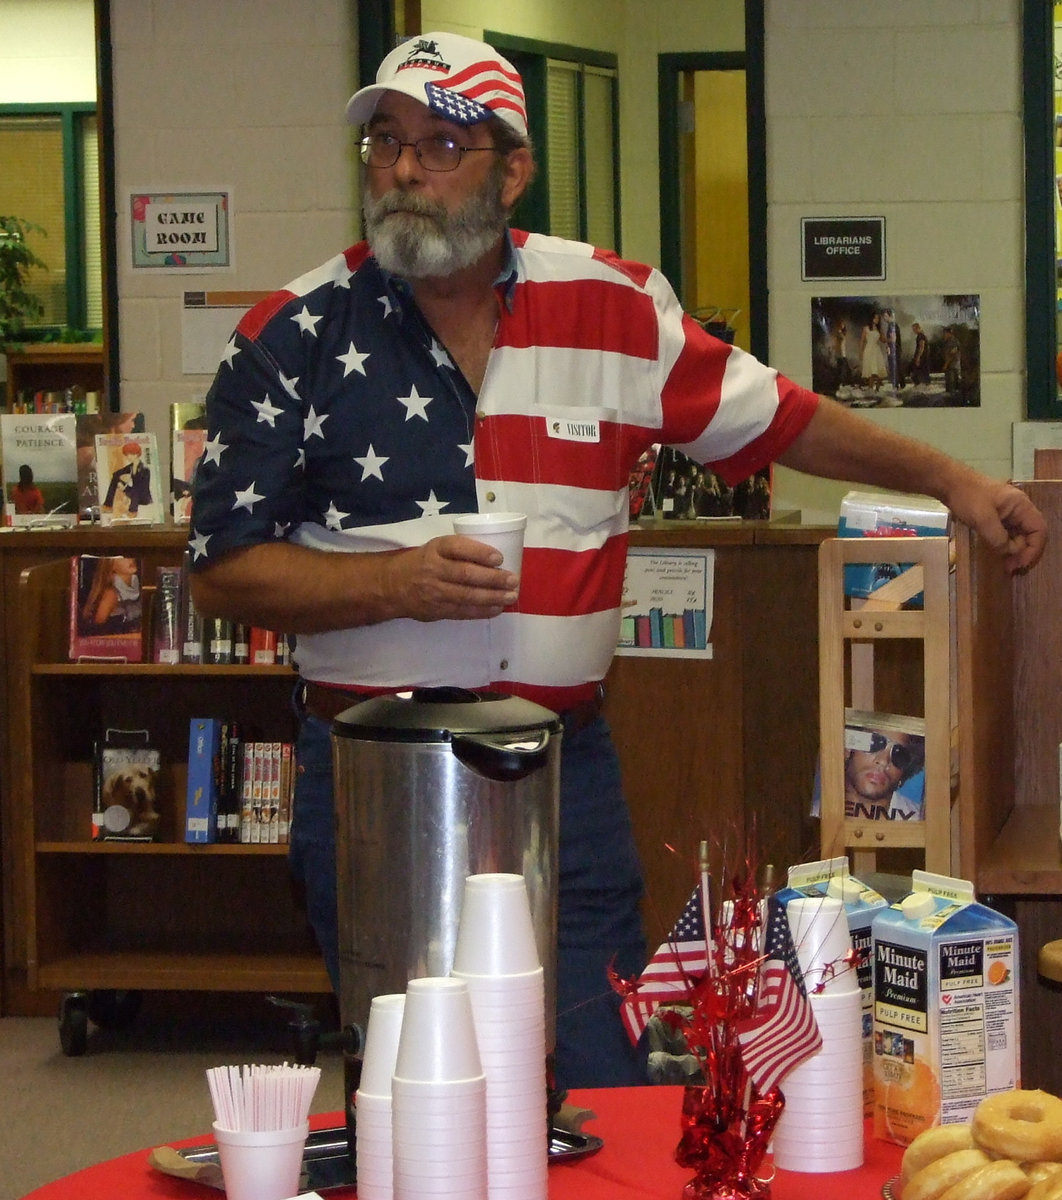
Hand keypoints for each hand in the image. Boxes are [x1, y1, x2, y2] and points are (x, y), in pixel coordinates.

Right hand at [383, 534, 519, 620]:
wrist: (392, 586)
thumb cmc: (423, 562)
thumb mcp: (435, 548)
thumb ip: (460, 551)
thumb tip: (497, 558)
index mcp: (435, 549)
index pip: (458, 547)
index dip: (480, 552)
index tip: (499, 557)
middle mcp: (434, 569)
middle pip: (466, 574)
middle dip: (493, 578)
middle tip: (513, 580)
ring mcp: (434, 591)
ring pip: (467, 595)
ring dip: (492, 597)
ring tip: (511, 596)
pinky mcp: (437, 610)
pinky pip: (463, 611)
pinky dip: (482, 611)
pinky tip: (497, 608)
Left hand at [948, 476, 1046, 574]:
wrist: (950, 484)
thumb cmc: (968, 497)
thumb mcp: (983, 519)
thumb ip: (998, 538)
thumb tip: (1008, 552)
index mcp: (1022, 506)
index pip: (1039, 530)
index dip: (1033, 549)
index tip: (1021, 564)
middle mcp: (1019, 509)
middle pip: (1030, 534)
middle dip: (1023, 552)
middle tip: (1011, 568)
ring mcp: (1008, 513)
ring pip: (1019, 535)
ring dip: (1014, 550)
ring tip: (1006, 565)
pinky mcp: (997, 517)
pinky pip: (1007, 533)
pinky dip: (1005, 545)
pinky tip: (999, 554)